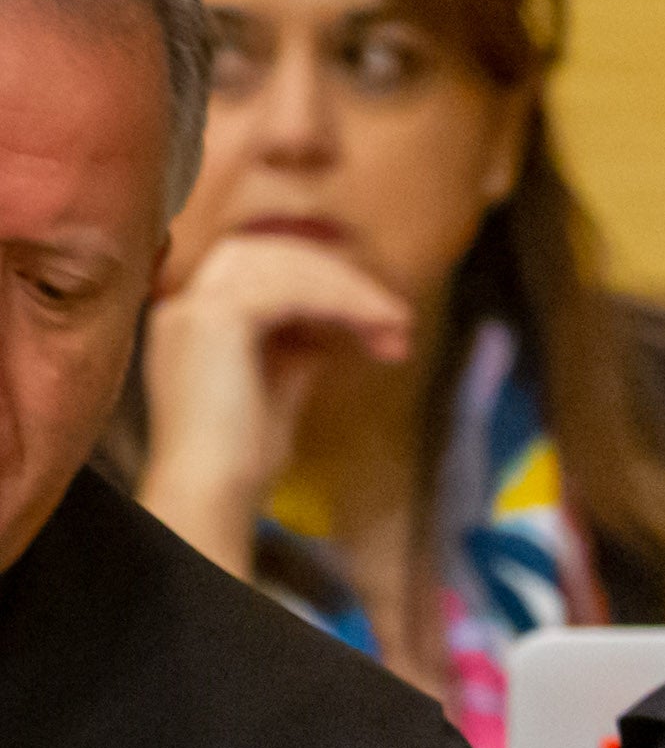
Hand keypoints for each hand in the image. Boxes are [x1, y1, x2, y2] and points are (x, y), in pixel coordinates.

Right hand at [132, 233, 416, 575]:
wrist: (210, 494)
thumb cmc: (241, 461)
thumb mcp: (277, 393)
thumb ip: (294, 354)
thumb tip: (326, 333)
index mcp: (194, 320)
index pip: (262, 268)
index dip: (323, 282)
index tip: (377, 318)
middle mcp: (185, 306)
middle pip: (270, 253)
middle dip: (339, 277)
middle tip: (396, 316)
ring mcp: (193, 308)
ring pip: (283, 263)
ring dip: (350, 289)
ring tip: (397, 326)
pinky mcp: (213, 319)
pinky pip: (289, 287)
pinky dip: (340, 301)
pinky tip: (374, 328)